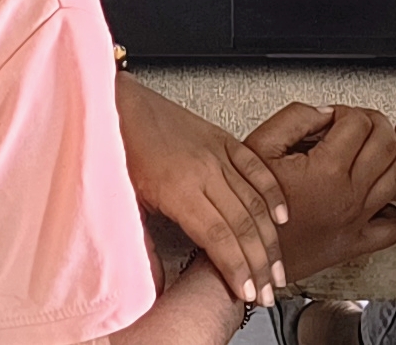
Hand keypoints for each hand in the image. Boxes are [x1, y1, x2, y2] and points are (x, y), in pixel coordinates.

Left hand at [119, 76, 293, 303]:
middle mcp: (204, 169)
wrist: (115, 101)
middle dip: (260, 265)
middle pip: (243, 225)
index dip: (236, 268)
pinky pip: (257, 168)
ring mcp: (217, 153)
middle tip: (267, 293)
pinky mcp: (222, 139)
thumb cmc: (113, 146)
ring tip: (278, 269)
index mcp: (177, 187)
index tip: (246, 293)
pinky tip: (282, 217)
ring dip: (270, 240)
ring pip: (255, 201)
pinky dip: (273, 194)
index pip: (219, 237)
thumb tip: (154, 284)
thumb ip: (140, 246)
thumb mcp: (120, 203)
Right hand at [258, 104, 395, 279]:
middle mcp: (348, 195)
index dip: (347, 110)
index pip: (358, 123)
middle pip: (386, 143)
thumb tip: (325, 112)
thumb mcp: (258, 148)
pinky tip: (383, 193)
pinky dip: (393, 206)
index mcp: (326, 170)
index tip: (336, 115)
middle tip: (368, 119)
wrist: (245, 256)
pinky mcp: (355, 243)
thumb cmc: (247, 210)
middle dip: (379, 123)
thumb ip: (294, 119)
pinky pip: (391, 226)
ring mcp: (356, 220)